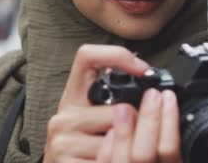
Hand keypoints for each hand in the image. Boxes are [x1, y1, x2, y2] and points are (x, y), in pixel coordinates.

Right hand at [43, 44, 150, 161]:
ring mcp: (63, 142)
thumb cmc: (80, 144)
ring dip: (131, 148)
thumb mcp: (89, 115)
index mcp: (71, 96)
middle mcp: (63, 116)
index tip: (144, 70)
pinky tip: (116, 161)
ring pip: (120, 138)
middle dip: (139, 122)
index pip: (87, 57)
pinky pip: (110, 161)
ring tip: (124, 152)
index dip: (118, 55)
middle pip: (121, 108)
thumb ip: (109, 96)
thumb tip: (140, 71)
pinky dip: (120, 162)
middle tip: (139, 134)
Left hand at [96, 89, 181, 162]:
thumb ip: (159, 142)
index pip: (171, 151)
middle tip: (151, 95)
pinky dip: (107, 151)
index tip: (168, 97)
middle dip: (150, 120)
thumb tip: (165, 108)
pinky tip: (108, 133)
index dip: (170, 123)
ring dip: (124, 134)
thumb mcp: (160, 155)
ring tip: (123, 108)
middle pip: (146, 155)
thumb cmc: (133, 159)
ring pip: (125, 161)